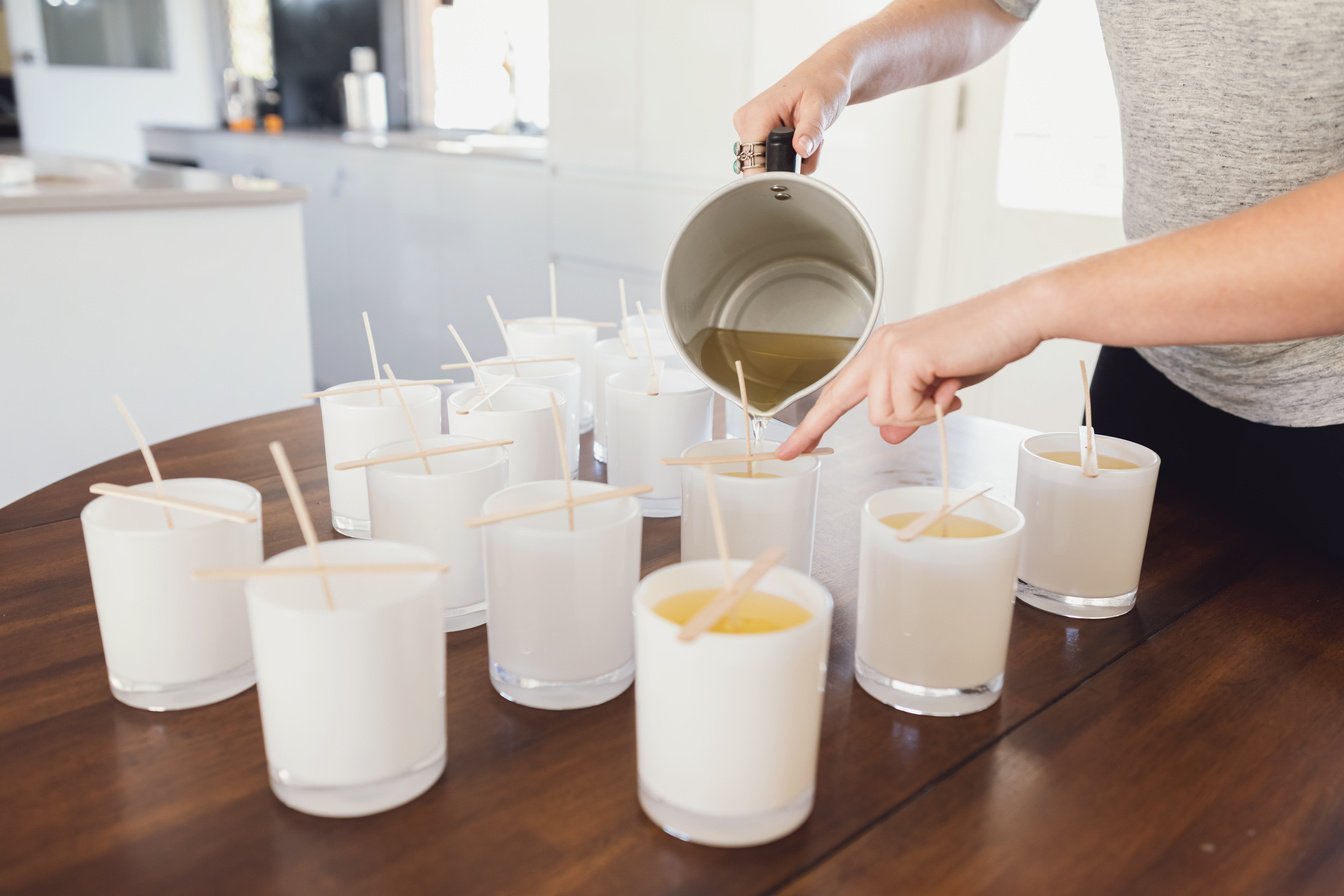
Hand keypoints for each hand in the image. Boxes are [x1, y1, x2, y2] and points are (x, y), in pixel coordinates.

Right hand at [733, 55, 852, 174]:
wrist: (824, 75)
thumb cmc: (822, 83)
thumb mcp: (820, 108)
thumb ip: (810, 131)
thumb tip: (802, 149)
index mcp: (756, 114)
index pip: (752, 162)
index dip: (774, 173)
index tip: (795, 170)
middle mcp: (747, 122)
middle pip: (760, 167)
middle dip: (788, 165)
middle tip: (808, 144)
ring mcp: (750, 128)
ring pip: (768, 165)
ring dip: (792, 160)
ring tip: (806, 137)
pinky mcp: (758, 133)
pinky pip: (771, 158)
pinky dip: (791, 156)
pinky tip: (800, 139)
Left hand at [777, 285, 1047, 456]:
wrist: (1016, 318)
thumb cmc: (983, 345)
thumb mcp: (939, 388)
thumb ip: (910, 409)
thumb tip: (889, 434)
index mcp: (883, 350)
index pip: (837, 392)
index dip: (812, 424)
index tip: (789, 448)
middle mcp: (879, 347)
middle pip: (844, 403)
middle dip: (829, 427)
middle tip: (799, 450)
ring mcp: (889, 351)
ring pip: (880, 416)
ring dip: (918, 415)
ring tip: (946, 391)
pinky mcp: (905, 358)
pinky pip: (904, 410)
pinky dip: (931, 410)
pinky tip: (951, 386)